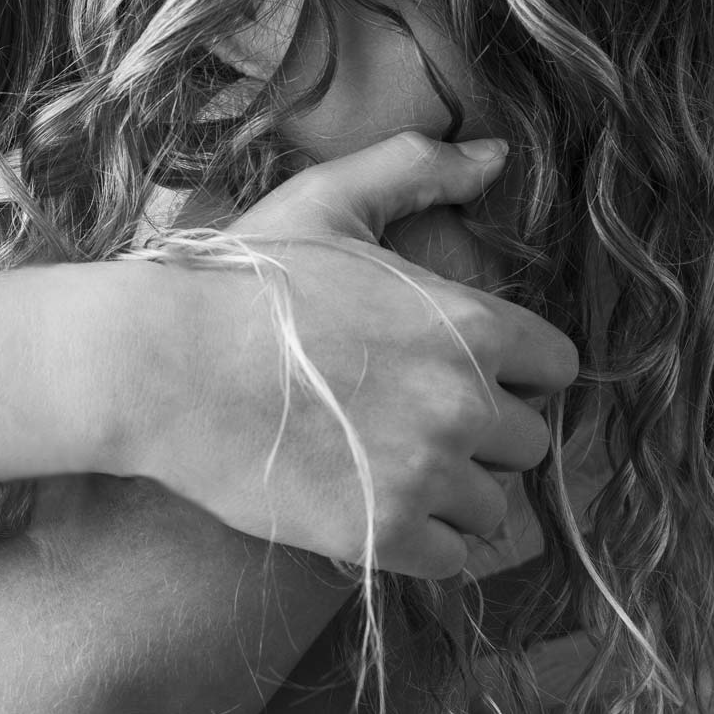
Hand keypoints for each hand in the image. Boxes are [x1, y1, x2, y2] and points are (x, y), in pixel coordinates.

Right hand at [127, 131, 576, 578]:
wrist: (158, 366)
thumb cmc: (241, 281)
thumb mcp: (325, 203)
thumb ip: (417, 170)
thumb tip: (496, 156)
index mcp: (470, 324)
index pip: (555, 367)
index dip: (509, 369)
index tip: (452, 369)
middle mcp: (465, 403)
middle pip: (527, 442)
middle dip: (481, 432)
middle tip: (409, 418)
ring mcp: (428, 475)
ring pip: (493, 506)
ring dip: (453, 491)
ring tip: (388, 465)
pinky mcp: (385, 534)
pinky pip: (453, 558)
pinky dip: (423, 540)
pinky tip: (373, 505)